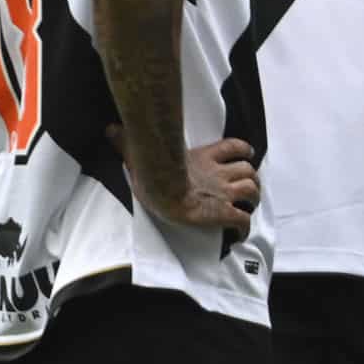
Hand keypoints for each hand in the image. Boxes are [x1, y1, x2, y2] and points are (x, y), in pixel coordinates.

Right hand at [118, 129, 259, 238]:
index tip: (248, 155)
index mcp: (204, 158)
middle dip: (252, 178)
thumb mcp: (140, 151)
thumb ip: (127, 141)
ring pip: (252, 190)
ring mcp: (223, 193)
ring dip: (253, 198)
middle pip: (248, 170)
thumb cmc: (150, 171)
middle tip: (248, 187)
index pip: (233, 147)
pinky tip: (240, 234)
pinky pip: (243, 220)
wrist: (162, 189)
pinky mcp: (223, 212)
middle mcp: (218, 173)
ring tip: (250, 206)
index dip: (244, 151)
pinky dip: (245, 227)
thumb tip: (110, 129)